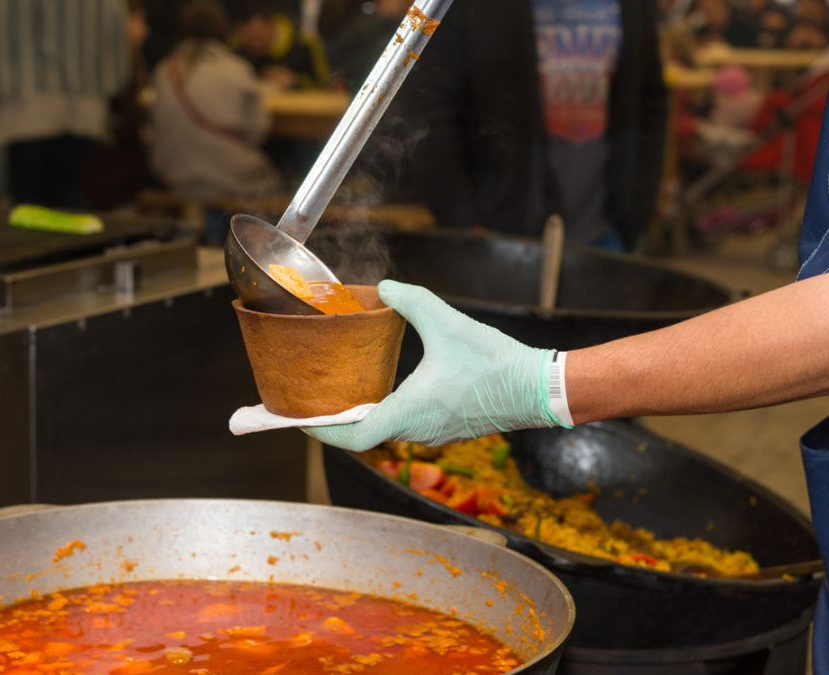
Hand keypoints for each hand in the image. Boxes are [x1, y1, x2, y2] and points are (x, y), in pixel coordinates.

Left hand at [306, 280, 568, 450]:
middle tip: (313, 402)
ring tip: (340, 394)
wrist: (539, 388)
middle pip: (363, 436)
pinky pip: (405, 427)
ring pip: (385, 431)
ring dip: (361, 418)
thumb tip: (383, 286)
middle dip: (335, 422)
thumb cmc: (495, 363)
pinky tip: (380, 390)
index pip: (352, 438)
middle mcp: (417, 430)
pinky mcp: (448, 428)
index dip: (321, 432)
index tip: (300, 420)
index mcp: (408, 412)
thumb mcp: (446, 322)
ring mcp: (433, 433)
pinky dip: (384, 414)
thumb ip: (410, 300)